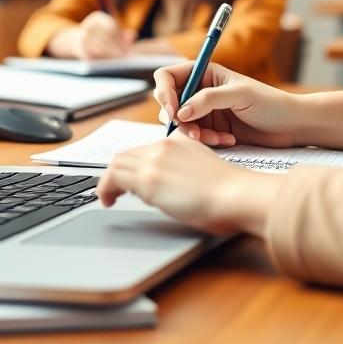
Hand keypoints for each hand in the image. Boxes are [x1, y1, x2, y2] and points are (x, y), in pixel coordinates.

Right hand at [51, 11, 134, 58]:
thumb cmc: (99, 35)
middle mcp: (88, 26)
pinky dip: (103, 58)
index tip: (128, 46)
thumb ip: (122, 33)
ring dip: (111, 53)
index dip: (120, 37)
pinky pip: (94, 55)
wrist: (75, 40)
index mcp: (97, 18)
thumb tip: (133, 36)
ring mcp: (83, 37)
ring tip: (121, 59)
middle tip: (127, 54)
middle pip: (105, 37)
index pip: (111, 26)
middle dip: (117, 46)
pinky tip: (111, 62)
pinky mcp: (81, 49)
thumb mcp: (110, 30)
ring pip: (100, 47)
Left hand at [96, 132, 277, 235]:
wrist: (237, 194)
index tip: (129, 180)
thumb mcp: (205, 170)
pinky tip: (108, 201)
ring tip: (109, 197)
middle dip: (116, 173)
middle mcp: (164, 146)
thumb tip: (172, 187)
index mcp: (179, 142)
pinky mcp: (148, 179)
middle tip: (113, 190)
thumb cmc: (231, 192)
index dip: (133, 165)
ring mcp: (154, 161)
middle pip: (126, 155)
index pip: (144, 149)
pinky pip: (112, 178)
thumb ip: (185, 170)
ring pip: (116, 163)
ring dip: (108, 181)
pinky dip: (105, 189)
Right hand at [153, 62, 299, 147]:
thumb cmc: (272, 103)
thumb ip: (208, 100)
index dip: (164, 93)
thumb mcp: (240, 95)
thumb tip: (180, 112)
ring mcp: (205, 112)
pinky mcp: (212, 130)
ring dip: (195, 133)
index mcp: (206, 73)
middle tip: (194, 133)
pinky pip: (196, 137)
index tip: (174, 111)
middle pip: (170, 103)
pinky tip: (229, 140)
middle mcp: (201, 91)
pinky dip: (208, 141)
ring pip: (181, 124)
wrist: (292, 126)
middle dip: (179, 120)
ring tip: (217, 138)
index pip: (168, 77)